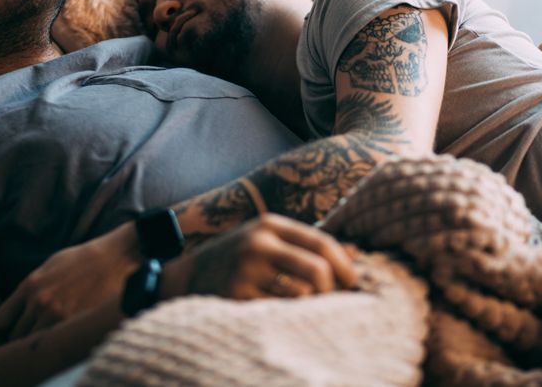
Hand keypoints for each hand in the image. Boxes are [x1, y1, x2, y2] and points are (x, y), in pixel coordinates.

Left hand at [0, 222, 140, 340]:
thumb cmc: (84, 259)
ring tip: (52, 334)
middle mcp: (39, 302)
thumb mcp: (50, 266)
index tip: (17, 325)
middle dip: (24, 335)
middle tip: (36, 332)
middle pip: (17, 335)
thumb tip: (22, 304)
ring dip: (41, 340)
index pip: (2, 319)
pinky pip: (57, 341)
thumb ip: (32, 286)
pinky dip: (59, 340)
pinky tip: (67, 333)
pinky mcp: (76, 322)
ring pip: (35, 342)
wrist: (114, 259)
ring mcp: (57, 314)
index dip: (8, 325)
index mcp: (30, 285)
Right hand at [161, 213, 357, 300]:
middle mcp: (258, 243)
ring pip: (301, 294)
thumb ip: (307, 245)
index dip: (344, 265)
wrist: (185, 277)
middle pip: (317, 271)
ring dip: (310, 306)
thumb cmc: (236, 260)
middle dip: (331, 290)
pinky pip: (279, 311)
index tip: (353, 282)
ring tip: (307, 308)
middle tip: (331, 301)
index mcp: (269, 225)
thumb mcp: (268, 241)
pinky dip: (289, 316)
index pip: (321, 242)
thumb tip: (356, 252)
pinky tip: (285, 316)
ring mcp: (245, 270)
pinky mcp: (236, 296)